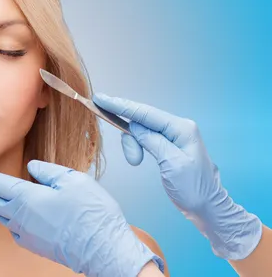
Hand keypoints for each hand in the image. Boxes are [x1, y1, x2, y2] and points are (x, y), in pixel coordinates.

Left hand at [0, 161, 163, 276]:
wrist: (105, 251)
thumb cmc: (92, 214)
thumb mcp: (73, 180)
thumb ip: (48, 171)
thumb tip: (32, 168)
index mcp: (26, 198)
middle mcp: (20, 217)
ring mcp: (26, 233)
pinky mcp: (34, 244)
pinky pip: (13, 226)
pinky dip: (6, 215)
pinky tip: (9, 211)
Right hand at [93, 93, 262, 259]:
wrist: (207, 208)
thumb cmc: (194, 188)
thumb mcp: (172, 164)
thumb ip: (152, 140)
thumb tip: (134, 125)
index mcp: (181, 128)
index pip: (145, 113)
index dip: (121, 105)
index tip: (101, 99)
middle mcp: (177, 127)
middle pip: (141, 120)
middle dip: (130, 137)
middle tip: (133, 160)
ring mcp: (171, 136)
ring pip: (140, 130)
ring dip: (133, 145)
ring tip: (136, 162)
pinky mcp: (166, 145)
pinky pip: (144, 138)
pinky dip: (136, 147)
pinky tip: (137, 158)